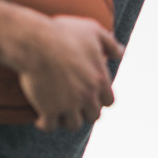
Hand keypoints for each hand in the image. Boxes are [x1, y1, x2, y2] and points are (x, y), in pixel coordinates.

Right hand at [17, 15, 123, 131]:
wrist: (37, 42)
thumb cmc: (63, 33)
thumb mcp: (92, 31)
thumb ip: (110, 43)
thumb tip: (121, 52)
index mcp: (100, 79)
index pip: (108, 101)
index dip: (99, 100)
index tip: (90, 96)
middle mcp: (88, 95)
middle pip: (93, 116)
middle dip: (85, 111)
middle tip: (74, 105)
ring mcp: (69, 104)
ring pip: (73, 124)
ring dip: (66, 119)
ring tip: (58, 113)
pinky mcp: (48, 109)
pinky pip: (48, 126)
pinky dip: (44, 124)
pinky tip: (40, 118)